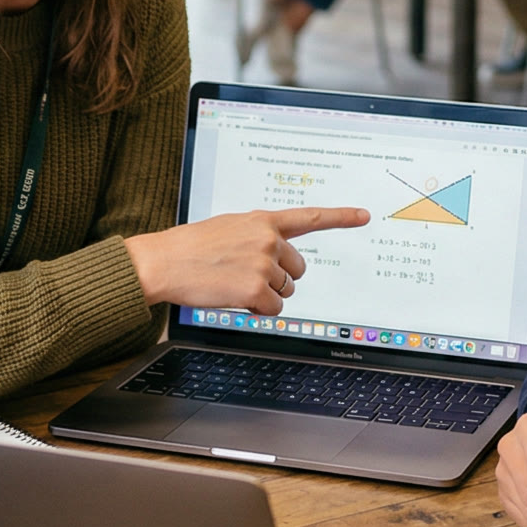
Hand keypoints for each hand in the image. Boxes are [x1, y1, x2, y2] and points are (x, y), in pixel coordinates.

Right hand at [123, 205, 370, 314]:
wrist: (162, 262)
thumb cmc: (189, 248)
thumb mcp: (228, 228)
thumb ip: (257, 236)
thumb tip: (277, 255)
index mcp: (262, 220)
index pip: (309, 217)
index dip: (340, 217)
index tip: (364, 215)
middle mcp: (269, 238)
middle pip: (298, 270)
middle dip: (279, 279)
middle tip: (246, 277)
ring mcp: (265, 263)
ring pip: (286, 292)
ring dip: (265, 295)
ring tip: (233, 283)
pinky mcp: (257, 289)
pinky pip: (273, 310)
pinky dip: (257, 311)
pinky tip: (234, 298)